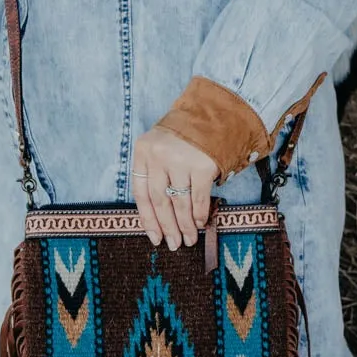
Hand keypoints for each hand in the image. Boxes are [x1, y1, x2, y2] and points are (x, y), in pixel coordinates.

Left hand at [131, 126, 216, 250]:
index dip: (148, 219)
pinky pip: (198, 197)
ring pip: (179, 203)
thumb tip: (160, 216)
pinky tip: (200, 223)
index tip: (155, 238)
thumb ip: (155, 173)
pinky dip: (199, 214)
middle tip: (174, 244)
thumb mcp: (161, 146)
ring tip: (189, 239)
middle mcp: (158, 155)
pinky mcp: (202, 164)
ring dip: (185, 225)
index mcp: (143, 152)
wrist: (215, 113)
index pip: (140, 193)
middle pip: (160, 201)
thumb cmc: (185, 135)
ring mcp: (180, 160)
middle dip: (168, 227)